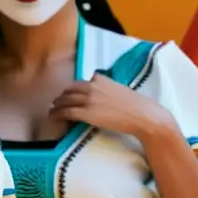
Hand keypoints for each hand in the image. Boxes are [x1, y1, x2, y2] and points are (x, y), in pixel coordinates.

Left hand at [51, 72, 173, 140]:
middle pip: (68, 91)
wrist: (144, 116)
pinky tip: (54, 117)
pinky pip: (66, 112)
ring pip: (64, 101)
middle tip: (57, 103)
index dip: (70, 90)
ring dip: (57, 106)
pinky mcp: (86, 113)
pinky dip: (57, 114)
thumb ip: (107, 86)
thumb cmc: (137, 105)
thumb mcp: (119, 89)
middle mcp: (91, 87)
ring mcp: (88, 100)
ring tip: (53, 111)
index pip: (78, 83)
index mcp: (100, 80)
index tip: (67, 95)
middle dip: (61, 97)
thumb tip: (98, 84)